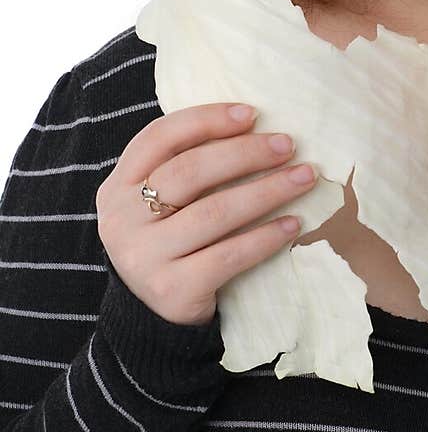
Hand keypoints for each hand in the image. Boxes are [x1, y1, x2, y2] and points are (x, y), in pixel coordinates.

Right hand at [96, 103, 317, 325]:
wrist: (151, 318)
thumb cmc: (170, 244)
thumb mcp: (159, 203)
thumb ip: (184, 167)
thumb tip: (254, 126)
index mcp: (119, 186)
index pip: (160, 137)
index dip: (206, 120)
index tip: (252, 113)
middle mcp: (123, 219)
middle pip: (190, 171)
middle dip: (246, 153)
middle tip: (288, 145)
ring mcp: (144, 256)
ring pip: (214, 212)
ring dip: (267, 191)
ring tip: (304, 178)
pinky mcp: (171, 290)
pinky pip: (228, 255)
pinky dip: (265, 237)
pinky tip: (293, 224)